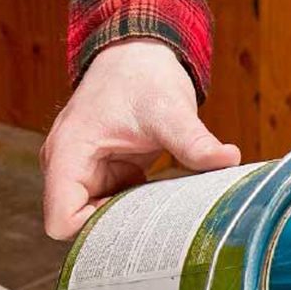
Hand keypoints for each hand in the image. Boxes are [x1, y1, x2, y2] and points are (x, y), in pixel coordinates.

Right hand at [41, 39, 240, 238]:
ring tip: (157, 214)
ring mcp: (81, 174)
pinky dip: (130, 214)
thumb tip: (229, 159)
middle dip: (112, 234)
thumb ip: (194, 142)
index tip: (133, 222)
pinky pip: (108, 211)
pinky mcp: (98, 177)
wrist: (140, 55)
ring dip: (123, 224)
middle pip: (77, 228)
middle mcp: (66, 167)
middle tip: (154, 226)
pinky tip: (155, 207)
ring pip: (92, 223)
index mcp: (69, 153)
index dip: (93, 232)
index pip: (61, 220)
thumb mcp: (171, 111)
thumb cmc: (144, 77)